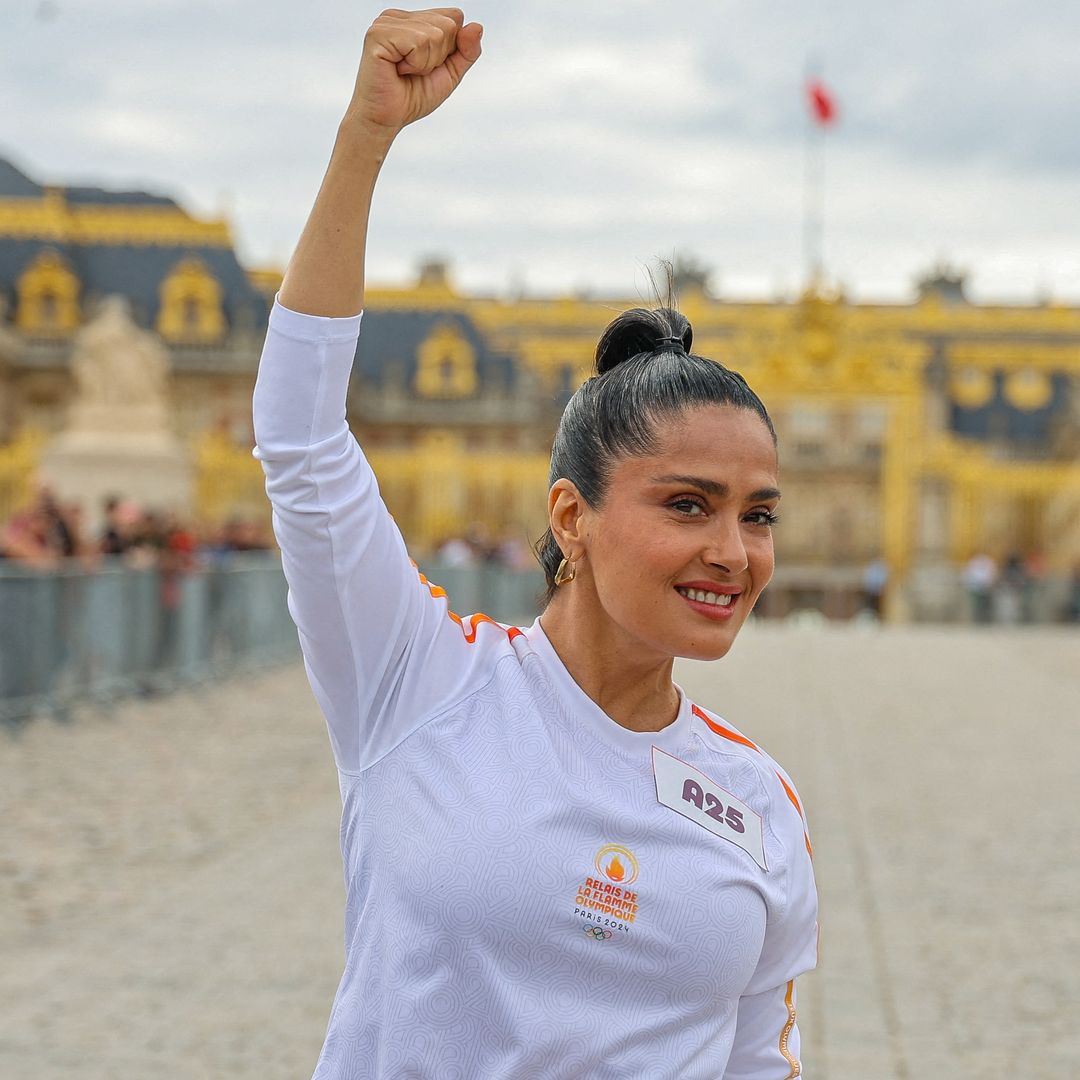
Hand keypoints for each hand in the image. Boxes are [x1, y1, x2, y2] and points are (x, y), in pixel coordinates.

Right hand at [346, 7, 482, 135]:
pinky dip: (415, 64)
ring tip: (406, 71)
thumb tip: (477, 26)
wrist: (387, 119)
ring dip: (426, 63)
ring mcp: (387, 22)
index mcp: (415, 20)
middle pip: (448, 24)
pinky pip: (418, 42)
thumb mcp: (450, 74)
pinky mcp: (378, 34)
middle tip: (415, 71)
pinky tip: (398, 70)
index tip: (428, 65)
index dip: (451, 48)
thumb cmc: (412, 97)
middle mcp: (400, 16)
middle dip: (439, 56)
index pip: (454, 17)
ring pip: (435, 33)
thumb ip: (467, 51)